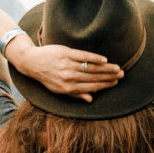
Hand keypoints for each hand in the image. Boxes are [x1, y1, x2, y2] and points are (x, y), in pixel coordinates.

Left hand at [6, 39, 123, 102]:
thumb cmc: (46, 77)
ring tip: (117, 68)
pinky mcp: (66, 53)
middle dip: (109, 77)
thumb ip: (75, 94)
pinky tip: (104, 59)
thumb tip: (91, 99)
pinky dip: (95, 58)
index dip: (104, 85)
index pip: (91, 87)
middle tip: (121, 75)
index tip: (115, 83)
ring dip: (106, 68)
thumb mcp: (59, 89)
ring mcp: (67, 64)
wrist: (32, 62)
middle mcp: (69, 77)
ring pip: (91, 67)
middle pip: (94, 77)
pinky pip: (83, 56)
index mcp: (68, 88)